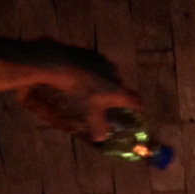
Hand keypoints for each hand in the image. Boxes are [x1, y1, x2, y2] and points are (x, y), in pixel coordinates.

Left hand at [17, 40, 142, 140]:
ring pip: (108, 76)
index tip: (133, 114)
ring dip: (102, 84)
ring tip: (87, 90)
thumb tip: (101, 138)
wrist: (58, 63)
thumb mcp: (88, 115)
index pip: (136, 101)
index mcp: (119, 91)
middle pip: (121, 88)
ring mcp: (104, 62)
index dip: (136, 109)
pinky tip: (78, 78)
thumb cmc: (77, 91)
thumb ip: (98, 128)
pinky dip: (90, 73)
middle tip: (103, 105)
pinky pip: (95, 66)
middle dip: (114, 97)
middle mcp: (116, 75)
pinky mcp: (91, 53)